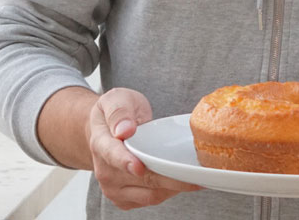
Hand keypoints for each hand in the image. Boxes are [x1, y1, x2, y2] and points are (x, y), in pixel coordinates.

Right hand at [88, 88, 201, 209]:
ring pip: (150, 194)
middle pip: (141, 178)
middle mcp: (105, 171)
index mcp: (101, 143)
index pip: (112, 155)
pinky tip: (182, 178)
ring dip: (175, 186)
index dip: (126, 162)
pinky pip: (152, 199)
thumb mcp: (117, 99)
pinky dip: (170, 191)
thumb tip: (124, 129)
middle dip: (170, 177)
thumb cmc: (117, 112)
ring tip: (197, 175)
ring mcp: (114, 188)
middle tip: (197, 173)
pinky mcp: (125, 199)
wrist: (108, 129)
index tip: (139, 167)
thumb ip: (119, 111)